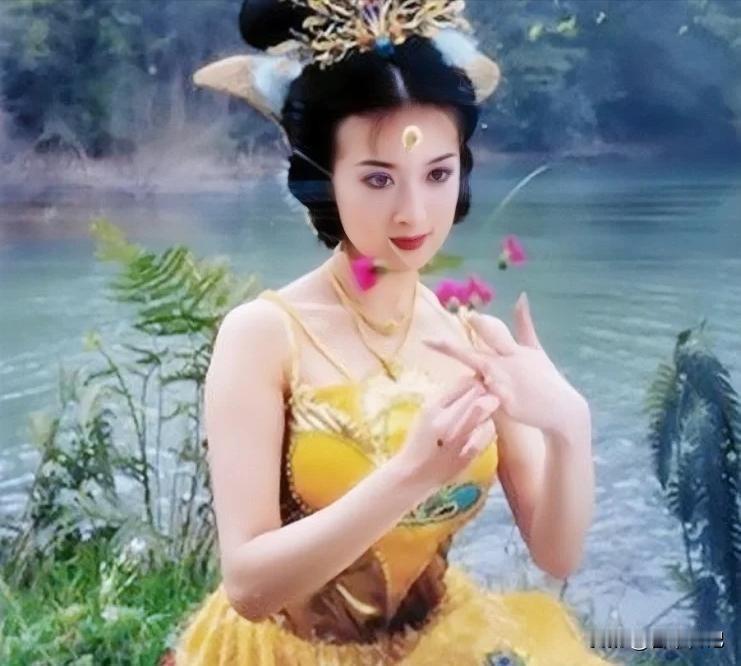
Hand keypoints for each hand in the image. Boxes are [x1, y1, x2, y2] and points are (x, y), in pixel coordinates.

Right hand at [395, 375, 498, 488]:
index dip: (473, 382)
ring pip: (487, 413)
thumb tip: (475, 380)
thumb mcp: (426, 413)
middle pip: (479, 394)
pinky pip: (489, 433)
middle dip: (484, 394)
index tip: (475, 387)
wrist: (414, 474)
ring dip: (487, 412)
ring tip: (480, 416)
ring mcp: (458, 439)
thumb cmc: (420, 439)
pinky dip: (488, 429)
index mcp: (432, 408)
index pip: (464, 382)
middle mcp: (445, 422)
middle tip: (484, 398)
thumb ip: (448, 397)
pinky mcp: (468, 454)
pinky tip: (480, 431)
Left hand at [423, 293, 585, 438]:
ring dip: (461, 380)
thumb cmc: (545, 378)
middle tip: (429, 342)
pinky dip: (478, 399)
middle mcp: (507, 365)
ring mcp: (505, 385)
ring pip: (475, 381)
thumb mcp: (536, 349)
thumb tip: (521, 295)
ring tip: (450, 376)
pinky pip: (483, 400)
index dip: (480, 324)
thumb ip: (524, 324)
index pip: (494, 332)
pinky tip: (472, 401)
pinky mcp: (505, 404)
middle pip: (473, 355)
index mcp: (514, 350)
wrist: (563, 410)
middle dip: (451, 349)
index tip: (467, 314)